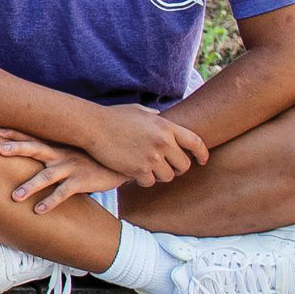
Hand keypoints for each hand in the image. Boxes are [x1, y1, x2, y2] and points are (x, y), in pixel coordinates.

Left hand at [0, 132, 133, 212]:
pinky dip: (51, 201)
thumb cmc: (89, 157)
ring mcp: (71, 167)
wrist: (119, 163)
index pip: (31, 135)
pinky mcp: (81, 181)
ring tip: (15, 196)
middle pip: (35, 148)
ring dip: (30, 185)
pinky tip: (38, 210)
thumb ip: (50, 148)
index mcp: (55, 145)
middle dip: (16, 148)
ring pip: (47, 175)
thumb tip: (28, 149)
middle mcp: (60, 153)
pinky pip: (63, 192)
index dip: (13, 132)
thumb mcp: (69, 149)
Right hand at [84, 102, 210, 190]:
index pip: (196, 143)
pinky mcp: (138, 170)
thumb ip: (154, 116)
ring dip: (160, 175)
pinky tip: (135, 173)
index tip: (202, 161)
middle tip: (168, 168)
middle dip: (178, 168)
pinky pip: (150, 182)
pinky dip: (144, 180)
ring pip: (168, 176)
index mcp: (167, 127)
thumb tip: (162, 116)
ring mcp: (152, 157)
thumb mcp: (138, 111)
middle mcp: (163, 142)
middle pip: (184, 164)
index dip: (202, 154)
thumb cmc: (113, 117)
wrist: (92, 126)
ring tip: (149, 170)